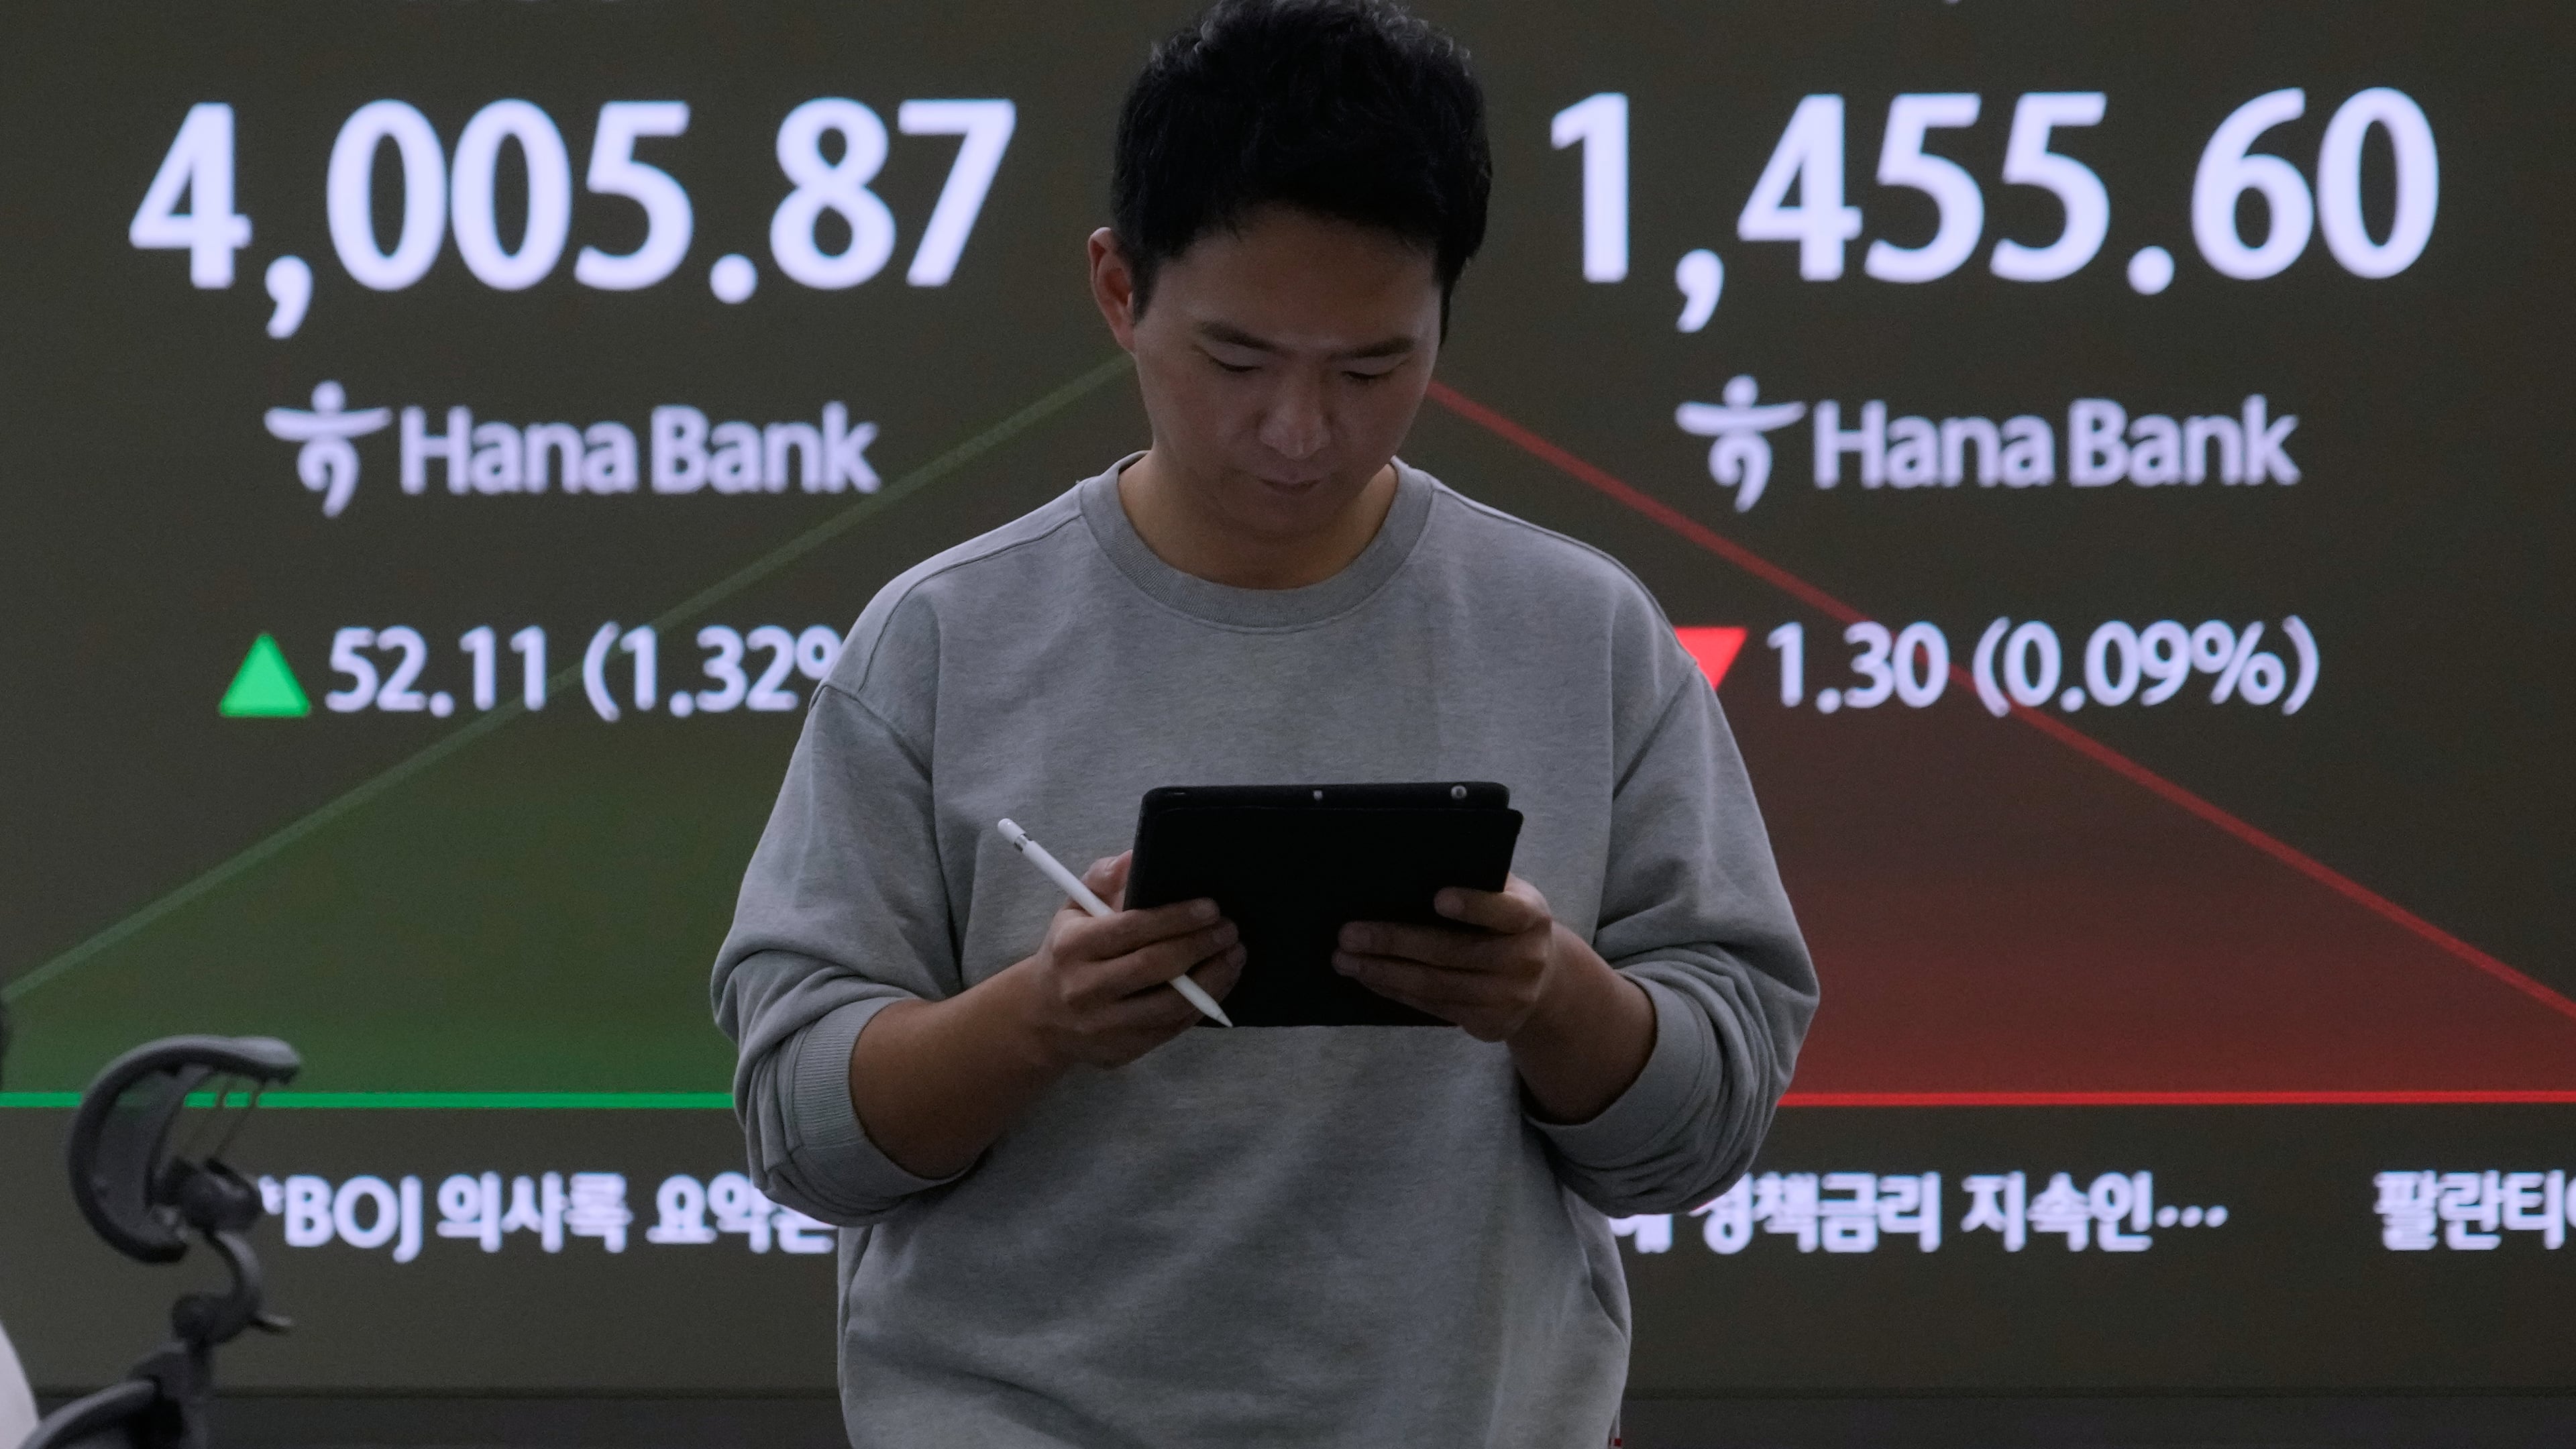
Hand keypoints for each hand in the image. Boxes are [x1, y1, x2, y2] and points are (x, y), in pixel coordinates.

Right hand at [1002, 852, 1243, 1069]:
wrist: (1043, 1017)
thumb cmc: (1070, 951)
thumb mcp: (1074, 908)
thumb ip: (1103, 877)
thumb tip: (1134, 858)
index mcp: (1073, 946)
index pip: (1131, 929)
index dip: (1176, 918)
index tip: (1211, 907)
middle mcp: (1085, 988)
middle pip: (1154, 967)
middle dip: (1200, 945)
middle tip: (1229, 929)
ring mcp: (1104, 1025)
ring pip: (1170, 1004)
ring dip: (1213, 978)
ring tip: (1235, 954)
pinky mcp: (1123, 1049)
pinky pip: (1173, 1027)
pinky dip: (1204, 1004)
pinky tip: (1221, 981)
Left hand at [1332, 875, 1572, 1042]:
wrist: (1545, 979)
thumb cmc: (1506, 921)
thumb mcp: (1507, 894)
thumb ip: (1477, 881)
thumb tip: (1407, 864)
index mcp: (1531, 916)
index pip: (1504, 911)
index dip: (1474, 905)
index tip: (1438, 897)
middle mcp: (1526, 959)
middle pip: (1453, 952)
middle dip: (1394, 942)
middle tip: (1348, 934)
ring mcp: (1510, 997)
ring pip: (1436, 985)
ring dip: (1383, 973)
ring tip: (1344, 960)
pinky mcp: (1490, 1024)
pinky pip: (1434, 1007)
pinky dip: (1396, 991)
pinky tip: (1369, 977)